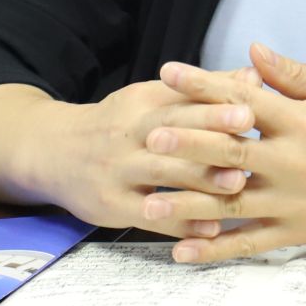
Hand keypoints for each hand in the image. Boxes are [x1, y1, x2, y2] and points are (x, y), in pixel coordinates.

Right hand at [36, 70, 260, 240]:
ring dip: (200, 182)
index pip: (179, 103)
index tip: (248, 111)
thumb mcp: (150, 98)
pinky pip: (149, 217)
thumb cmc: (117, 124)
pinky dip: (181, 223)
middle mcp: (126, 135)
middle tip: (249, 146)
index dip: (213, 108)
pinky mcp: (111, 206)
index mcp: (140, 103)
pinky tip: (210, 229)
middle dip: (210, 141)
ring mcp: (117, 172)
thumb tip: (252, 76)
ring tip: (237, 186)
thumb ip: (202, 91)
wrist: (53, 152)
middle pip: (171, 136)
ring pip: (162, 176)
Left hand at [139, 43, 305, 262]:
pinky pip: (249, 244)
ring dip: (188, 205)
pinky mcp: (296, 233)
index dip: (204, 84)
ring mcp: (293, 203)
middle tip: (150, 137)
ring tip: (149, 202)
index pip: (244, 99)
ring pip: (232, 205)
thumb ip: (292, 75)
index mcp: (303, 123)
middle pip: (231, 153)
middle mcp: (294, 164)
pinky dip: (215, 250)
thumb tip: (252, 49)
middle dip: (188, 144)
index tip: (169, 73)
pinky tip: (181, 251)